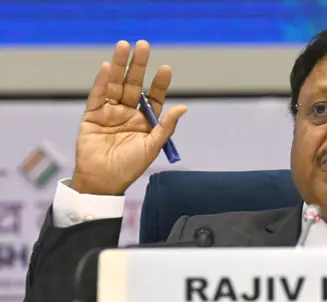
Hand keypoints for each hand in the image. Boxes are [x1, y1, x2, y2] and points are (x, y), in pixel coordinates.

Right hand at [71, 40, 186, 194]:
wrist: (103, 181)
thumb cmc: (130, 167)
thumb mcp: (152, 147)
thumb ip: (165, 127)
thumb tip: (183, 108)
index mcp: (145, 121)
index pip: (154, 96)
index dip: (159, 83)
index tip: (166, 68)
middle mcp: (128, 113)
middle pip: (134, 84)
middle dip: (139, 65)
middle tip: (144, 45)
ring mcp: (110, 112)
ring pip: (116, 84)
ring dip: (120, 65)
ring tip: (124, 46)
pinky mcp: (92, 114)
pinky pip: (98, 94)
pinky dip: (102, 81)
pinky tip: (108, 67)